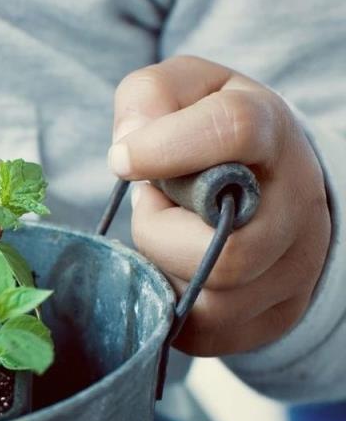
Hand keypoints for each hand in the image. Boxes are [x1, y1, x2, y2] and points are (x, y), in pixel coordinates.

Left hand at [110, 56, 329, 355]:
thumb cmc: (206, 130)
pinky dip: (170, 300)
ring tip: (165, 232)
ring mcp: (294, 267)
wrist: (264, 179)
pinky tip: (170, 266)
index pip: (233, 130)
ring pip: (214, 300)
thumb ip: (150, 98)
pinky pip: (204, 330)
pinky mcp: (273, 314)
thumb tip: (128, 148)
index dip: (165, 148)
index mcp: (272, 131)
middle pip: (228, 249)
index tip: (122, 159)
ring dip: (163, 267)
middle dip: (159, 230)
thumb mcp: (180, 91)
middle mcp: (298, 203)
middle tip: (150, 201)